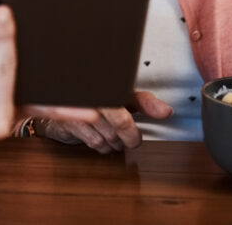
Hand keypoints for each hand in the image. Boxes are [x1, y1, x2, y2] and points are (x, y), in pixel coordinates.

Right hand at [29, 91, 172, 153]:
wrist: (65, 101)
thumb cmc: (99, 98)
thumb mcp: (124, 96)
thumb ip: (146, 103)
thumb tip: (166, 112)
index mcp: (110, 86)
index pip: (133, 104)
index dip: (135, 128)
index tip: (136, 138)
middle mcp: (95, 95)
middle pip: (120, 125)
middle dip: (127, 138)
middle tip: (129, 139)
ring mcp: (80, 108)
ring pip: (108, 137)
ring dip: (114, 143)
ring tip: (113, 137)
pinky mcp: (70, 121)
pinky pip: (94, 142)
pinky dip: (102, 146)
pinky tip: (101, 139)